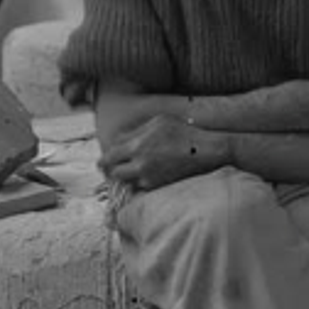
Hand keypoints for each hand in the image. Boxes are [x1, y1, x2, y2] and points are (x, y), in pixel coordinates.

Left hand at [98, 114, 213, 192]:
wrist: (206, 151)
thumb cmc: (184, 132)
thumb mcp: (158, 122)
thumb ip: (135, 131)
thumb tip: (118, 139)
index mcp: (137, 144)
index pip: (110, 155)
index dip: (104, 159)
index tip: (102, 162)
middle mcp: (140, 163)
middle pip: (113, 172)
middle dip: (111, 170)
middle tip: (112, 169)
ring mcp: (149, 177)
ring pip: (126, 182)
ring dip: (126, 177)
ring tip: (132, 172)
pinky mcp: (158, 187)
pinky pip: (141, 187)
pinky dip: (140, 183)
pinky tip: (148, 176)